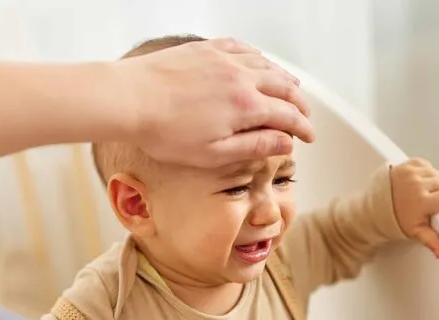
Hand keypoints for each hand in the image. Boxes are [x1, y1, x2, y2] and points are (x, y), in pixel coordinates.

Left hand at [119, 37, 314, 168]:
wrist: (130, 99)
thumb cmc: (164, 132)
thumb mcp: (212, 153)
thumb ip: (252, 147)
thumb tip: (285, 144)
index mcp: (246, 107)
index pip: (288, 116)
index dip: (303, 128)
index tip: (308, 137)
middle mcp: (242, 78)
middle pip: (284, 87)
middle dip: (300, 104)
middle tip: (305, 116)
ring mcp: (224, 59)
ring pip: (267, 65)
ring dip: (284, 79)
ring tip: (292, 88)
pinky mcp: (206, 50)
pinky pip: (243, 48)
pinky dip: (258, 57)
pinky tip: (259, 62)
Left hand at [390, 158, 438, 258]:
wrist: (371, 209)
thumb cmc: (393, 220)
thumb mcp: (413, 231)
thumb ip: (431, 240)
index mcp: (422, 201)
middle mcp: (417, 184)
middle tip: (429, 201)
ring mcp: (410, 173)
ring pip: (436, 173)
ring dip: (433, 181)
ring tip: (422, 192)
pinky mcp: (405, 165)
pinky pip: (424, 164)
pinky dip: (424, 171)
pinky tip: (418, 181)